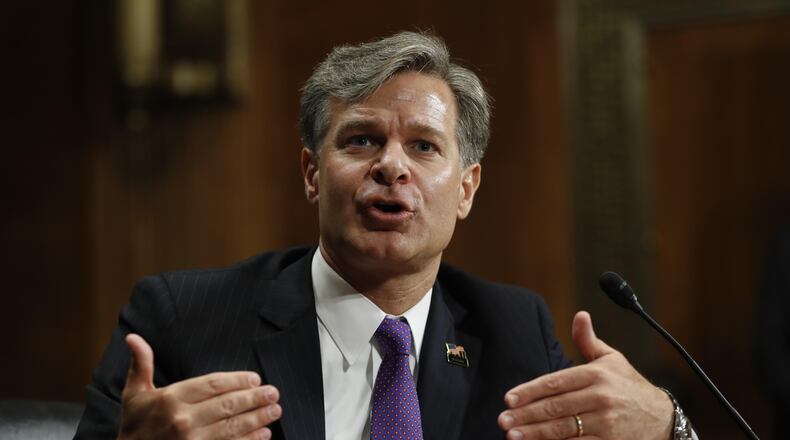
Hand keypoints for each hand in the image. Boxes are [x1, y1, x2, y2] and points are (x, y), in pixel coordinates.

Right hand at [118, 334, 281, 439]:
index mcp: (171, 398)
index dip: (237, 380)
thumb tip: (133, 338)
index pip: (212, 384)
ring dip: (258, 418)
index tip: (255, 379)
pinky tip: (264, 434)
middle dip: (254, 398)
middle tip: (273, 393)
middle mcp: (183, 419)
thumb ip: (141, 364)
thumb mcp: (134, 394)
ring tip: (275, 411)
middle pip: (227, 405)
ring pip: (232, 426)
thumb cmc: (134, 425)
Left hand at [497, 311, 672, 438]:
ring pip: (563, 429)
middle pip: (556, 407)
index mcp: (597, 374)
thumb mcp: (612, 359)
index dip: (530, 391)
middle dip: (526, 414)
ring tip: (512, 435)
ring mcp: (606, 422)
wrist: (662, 418)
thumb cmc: (629, 385)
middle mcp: (601, 397)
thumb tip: (580, 314)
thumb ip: (588, 340)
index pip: (556, 383)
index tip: (509, 398)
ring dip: (535, 433)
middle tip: (503, 419)